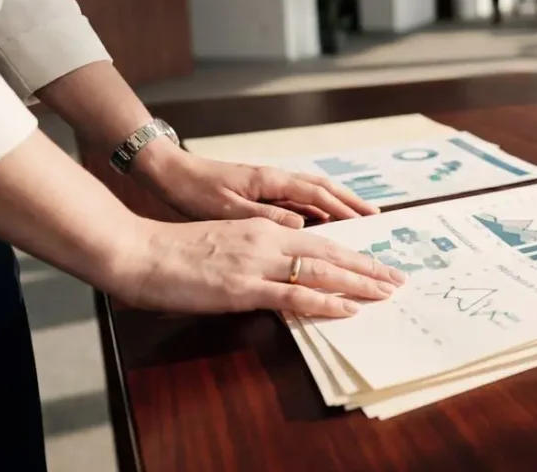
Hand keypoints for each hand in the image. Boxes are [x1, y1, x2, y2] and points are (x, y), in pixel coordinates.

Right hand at [112, 217, 405, 317]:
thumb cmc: (175, 250)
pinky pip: (294, 296)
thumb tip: (281, 271)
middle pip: (331, 253)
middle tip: (398, 278)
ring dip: (359, 283)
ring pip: (322, 272)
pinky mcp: (243, 287)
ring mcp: (257, 264)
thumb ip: (257, 253)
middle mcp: (268, 240)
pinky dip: (326, 302)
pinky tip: (349, 308)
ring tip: (387, 292)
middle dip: (368, 267)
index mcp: (264, 229)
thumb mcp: (225, 242)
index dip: (352, 254)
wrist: (138, 251)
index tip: (376, 263)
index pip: (320, 241)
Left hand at [133, 141, 378, 227]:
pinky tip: (326, 221)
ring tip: (361, 218)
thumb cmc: (193, 190)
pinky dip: (320, 208)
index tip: (369, 221)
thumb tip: (303, 226)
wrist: (169, 172)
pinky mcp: (263, 192)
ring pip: (314, 193)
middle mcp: (276, 179)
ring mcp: (271, 185)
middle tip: (378, 218)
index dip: (345, 208)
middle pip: (325, 189)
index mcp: (271, 181)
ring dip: (340, 204)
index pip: (318, 194)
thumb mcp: (226, 208)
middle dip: (353, 203)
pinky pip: (300, 199)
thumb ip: (265, 217)